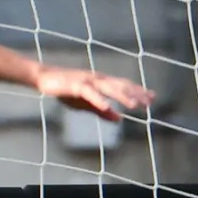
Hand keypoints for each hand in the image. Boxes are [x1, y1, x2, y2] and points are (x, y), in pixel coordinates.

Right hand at [34, 66, 154, 121]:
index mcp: (101, 83)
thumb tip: (119, 119)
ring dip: (123, 97)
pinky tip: (107, 107)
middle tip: (150, 102)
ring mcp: (87, 81)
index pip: (123, 86)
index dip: (138, 92)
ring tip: (135, 105)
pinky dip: (99, 100)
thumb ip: (102, 111)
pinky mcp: (75, 85)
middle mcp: (98, 79)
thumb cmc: (65, 89)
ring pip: (109, 88)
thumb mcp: (86, 104)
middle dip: (136, 94)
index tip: (152, 98)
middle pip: (120, 86)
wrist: (45, 78)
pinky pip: (89, 93)